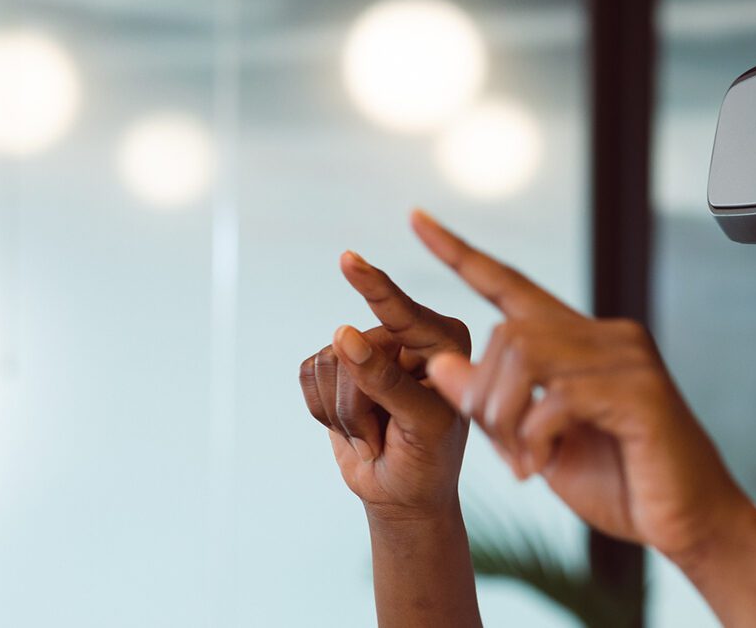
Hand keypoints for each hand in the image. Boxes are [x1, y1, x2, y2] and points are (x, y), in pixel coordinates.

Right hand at [298, 250, 472, 519]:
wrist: (404, 495)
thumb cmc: (428, 461)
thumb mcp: (421, 425)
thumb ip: (385, 382)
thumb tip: (342, 332)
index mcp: (446, 340)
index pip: (403, 313)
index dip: (374, 287)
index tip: (349, 260)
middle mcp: (407, 334)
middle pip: (354, 346)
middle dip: (361, 401)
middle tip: (389, 434)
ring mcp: (369, 348)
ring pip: (328, 361)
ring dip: (345, 413)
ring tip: (376, 433)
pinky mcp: (337, 366)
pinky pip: (309, 373)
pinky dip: (324, 411)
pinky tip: (354, 427)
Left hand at [407, 209, 755, 560]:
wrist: (686, 522)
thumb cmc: (618, 481)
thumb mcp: (533, 441)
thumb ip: (491, 402)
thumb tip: (436, 361)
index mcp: (580, 342)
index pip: (510, 283)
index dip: (460, 253)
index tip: (416, 219)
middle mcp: (607, 337)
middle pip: (507, 332)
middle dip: (485, 397)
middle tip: (503, 452)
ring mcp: (628, 359)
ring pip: (526, 356)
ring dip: (505, 417)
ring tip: (523, 460)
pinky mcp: (641, 392)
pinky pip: (558, 397)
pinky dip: (535, 437)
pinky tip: (543, 465)